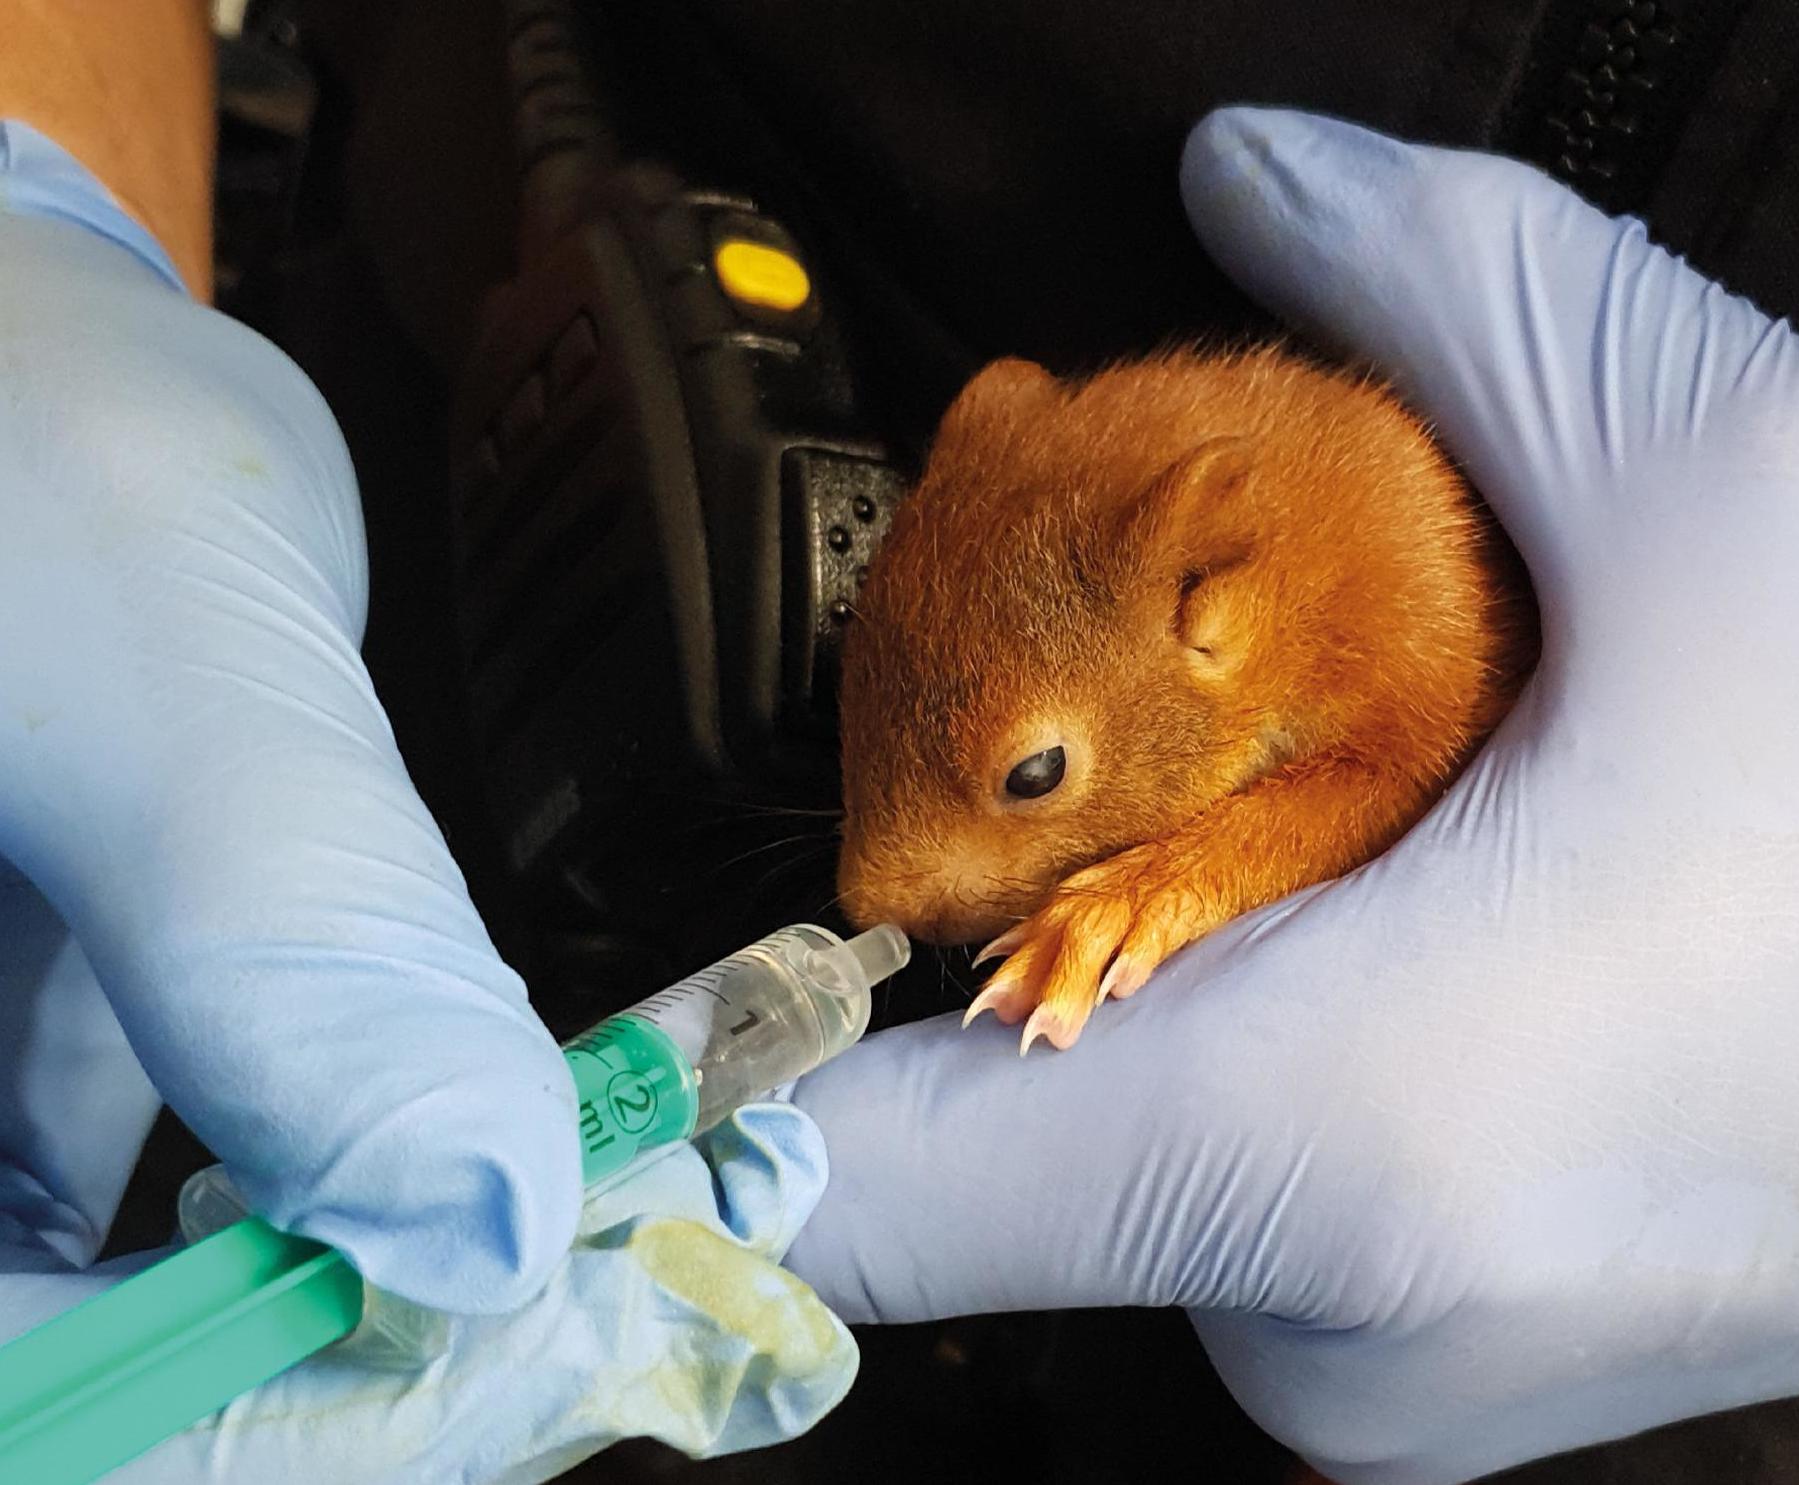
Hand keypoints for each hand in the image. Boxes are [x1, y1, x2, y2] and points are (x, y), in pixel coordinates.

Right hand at [0, 128, 851, 1479]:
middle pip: (81, 1346)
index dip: (223, 1423)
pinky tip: (438, 1149)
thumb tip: (481, 1210)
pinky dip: (312, 1162)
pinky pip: (162, 1144)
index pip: (24, 1380)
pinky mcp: (46, 999)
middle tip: (553, 1330)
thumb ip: (304, 940)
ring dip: (340, 1271)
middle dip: (313, 1364)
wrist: (23, 331)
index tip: (462, 1383)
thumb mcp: (165, 680)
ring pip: (126, 1260)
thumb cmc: (20, 427)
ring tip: (543, 1250)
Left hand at [783, 108, 1798, 1483]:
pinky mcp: (1426, 1359)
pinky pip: (1232, 1195)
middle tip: (1178, 746)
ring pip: (1113, 1144)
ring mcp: (1377, 1372)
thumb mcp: (1738, 479)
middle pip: (974, 1117)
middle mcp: (1325, 1323)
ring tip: (1361, 834)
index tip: (632, 986)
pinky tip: (1416, 934)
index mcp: (1335, 1137)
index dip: (702, 1058)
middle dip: (1019, 906)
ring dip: (1165, 964)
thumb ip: (1442, 294)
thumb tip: (1253, 185)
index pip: (846, 1169)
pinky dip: (1258, 1047)